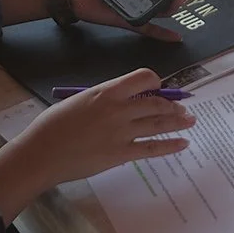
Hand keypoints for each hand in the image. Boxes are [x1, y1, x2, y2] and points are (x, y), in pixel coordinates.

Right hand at [0, 68, 193, 216]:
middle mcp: (119, 109)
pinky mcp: (121, 154)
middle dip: (173, 105)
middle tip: (183, 108)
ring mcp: (122, 132)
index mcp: (106, 92)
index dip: (155, 81)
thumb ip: (102, 99)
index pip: (142, 78)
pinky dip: (170, 146)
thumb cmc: (53, 125)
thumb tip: (119, 102)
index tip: (158, 88)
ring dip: (178, 122)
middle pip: (156, 103)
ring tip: (191, 121)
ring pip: (158, 124)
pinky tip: (183, 144)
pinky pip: (152, 148)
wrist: (42, 153)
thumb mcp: (79, 101)